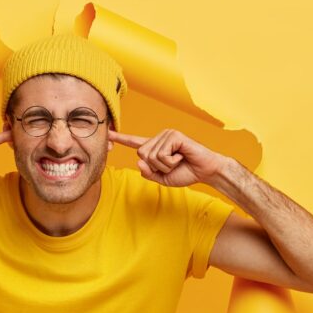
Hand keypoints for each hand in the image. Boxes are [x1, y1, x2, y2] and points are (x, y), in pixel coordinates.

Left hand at [108, 128, 225, 186]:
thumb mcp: (162, 178)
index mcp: (155, 147)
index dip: (120, 139)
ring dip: (165, 166)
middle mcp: (159, 138)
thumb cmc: (186, 173)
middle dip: (156, 167)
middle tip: (173, 165)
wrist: (206, 171)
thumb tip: (138, 162)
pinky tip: (182, 157)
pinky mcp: (174, 135)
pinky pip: (161, 155)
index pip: (134, 142)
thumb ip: (148, 173)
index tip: (107, 133)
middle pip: (141, 155)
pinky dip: (171, 162)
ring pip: (151, 156)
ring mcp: (166, 134)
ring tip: (179, 161)